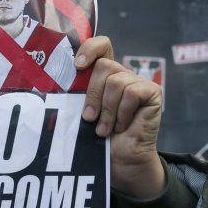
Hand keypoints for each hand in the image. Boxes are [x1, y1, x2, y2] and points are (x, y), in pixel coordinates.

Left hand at [74, 36, 164, 198]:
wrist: (119, 161)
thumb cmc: (98, 139)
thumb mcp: (82, 112)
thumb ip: (77, 93)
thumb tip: (56, 81)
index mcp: (104, 76)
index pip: (102, 46)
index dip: (90, 48)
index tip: (77, 66)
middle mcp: (122, 75)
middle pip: (104, 66)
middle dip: (93, 94)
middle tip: (89, 118)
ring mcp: (138, 82)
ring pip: (116, 81)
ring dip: (107, 110)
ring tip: (104, 129)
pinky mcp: (152, 93)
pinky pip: (132, 93)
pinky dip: (122, 112)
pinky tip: (122, 126)